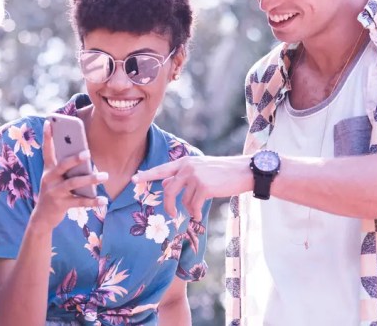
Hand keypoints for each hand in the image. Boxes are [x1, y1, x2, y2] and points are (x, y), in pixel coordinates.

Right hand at [31, 121, 107, 228]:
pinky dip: (93, 201)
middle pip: (62, 165)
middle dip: (75, 159)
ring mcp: (54, 192)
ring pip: (73, 183)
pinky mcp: (61, 205)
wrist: (42, 217)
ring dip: (90, 179)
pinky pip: (80, 202)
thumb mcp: (56, 179)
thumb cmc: (54, 192)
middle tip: (88, 152)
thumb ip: (67, 168)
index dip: (47, 136)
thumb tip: (85, 156)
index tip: (49, 122)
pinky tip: (104, 200)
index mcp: (48, 170)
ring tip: (104, 176)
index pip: (47, 150)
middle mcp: (49, 179)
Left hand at [132, 155, 252, 219]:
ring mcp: (195, 176)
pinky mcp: (203, 187)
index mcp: (184, 163)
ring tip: (198, 208)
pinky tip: (199, 213)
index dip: (147, 175)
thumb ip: (182, 177)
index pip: (161, 170)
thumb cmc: (222, 173)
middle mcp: (187, 168)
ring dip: (191, 208)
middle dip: (169, 205)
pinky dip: (196, 212)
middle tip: (173, 214)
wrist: (243, 172)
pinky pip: (193, 206)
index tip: (133, 179)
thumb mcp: (200, 170)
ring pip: (184, 201)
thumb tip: (165, 186)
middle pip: (168, 191)